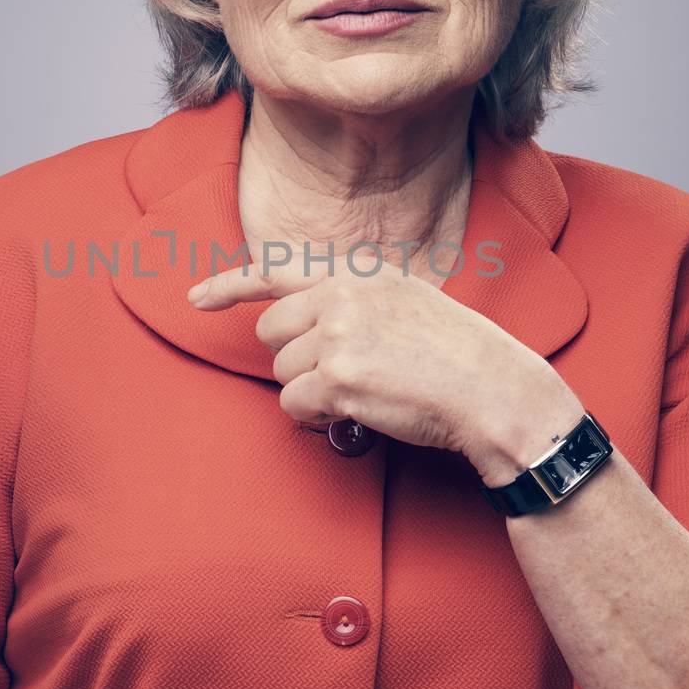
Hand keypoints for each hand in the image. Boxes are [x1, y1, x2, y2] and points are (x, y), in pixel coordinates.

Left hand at [186, 254, 578, 477]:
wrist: (492, 390)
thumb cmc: (457, 355)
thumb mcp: (407, 300)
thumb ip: (356, 301)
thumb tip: (307, 326)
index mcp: (358, 275)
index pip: (278, 270)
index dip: (229, 285)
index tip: (196, 298)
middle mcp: (342, 297)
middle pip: (271, 334)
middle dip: (294, 359)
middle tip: (340, 374)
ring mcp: (337, 336)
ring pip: (283, 373)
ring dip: (312, 393)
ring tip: (365, 392)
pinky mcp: (337, 378)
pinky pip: (295, 405)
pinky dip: (318, 418)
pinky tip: (358, 411)